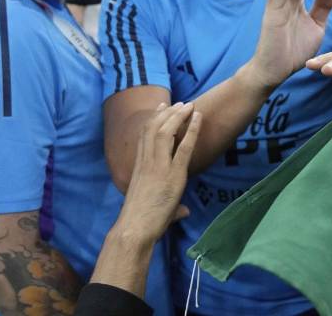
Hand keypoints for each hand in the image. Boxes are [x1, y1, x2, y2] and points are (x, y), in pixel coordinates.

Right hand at [118, 103, 201, 239]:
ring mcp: (159, 167)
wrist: (134, 229)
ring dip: (178, 116)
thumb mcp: (153, 205)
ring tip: (189, 105)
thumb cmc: (140, 222)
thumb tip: (184, 212)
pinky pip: (183, 147)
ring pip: (165, 132)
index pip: (144, 136)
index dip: (153, 119)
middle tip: (179, 103)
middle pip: (154, 128)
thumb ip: (171, 206)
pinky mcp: (173, 175)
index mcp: (138, 167)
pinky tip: (198, 118)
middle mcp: (147, 162)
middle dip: (167, 113)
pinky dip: (192, 130)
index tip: (160, 107)